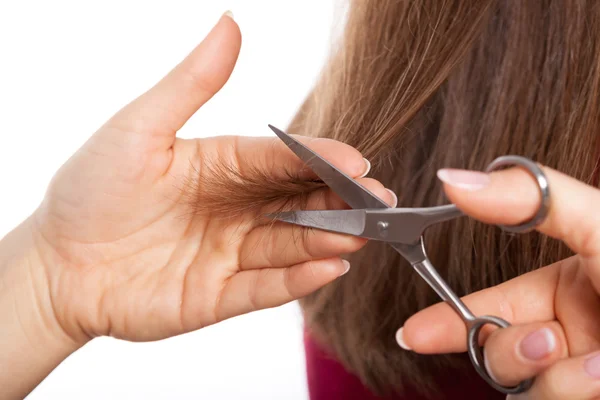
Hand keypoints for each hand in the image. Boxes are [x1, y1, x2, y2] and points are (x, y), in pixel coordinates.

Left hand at [19, 12, 394, 345]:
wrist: (55, 265)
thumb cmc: (91, 190)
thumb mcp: (140, 128)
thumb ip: (192, 83)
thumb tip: (231, 23)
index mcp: (222, 165)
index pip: (282, 160)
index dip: (321, 160)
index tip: (357, 162)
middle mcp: (235, 208)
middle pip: (300, 202)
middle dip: (342, 203)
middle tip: (379, 203)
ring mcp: (230, 253)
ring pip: (291, 244)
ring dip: (329, 240)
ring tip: (360, 236)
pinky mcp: (220, 294)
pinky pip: (265, 287)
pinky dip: (298, 280)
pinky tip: (328, 268)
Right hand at [396, 165, 599, 398]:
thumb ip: (527, 201)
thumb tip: (452, 178)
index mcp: (569, 290)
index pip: (493, 304)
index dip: (446, 320)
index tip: (411, 335)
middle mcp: (573, 334)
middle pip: (499, 349)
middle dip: (507, 348)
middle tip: (538, 341)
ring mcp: (583, 372)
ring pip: (523, 386)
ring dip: (551, 374)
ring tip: (596, 362)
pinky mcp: (589, 396)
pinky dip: (570, 390)